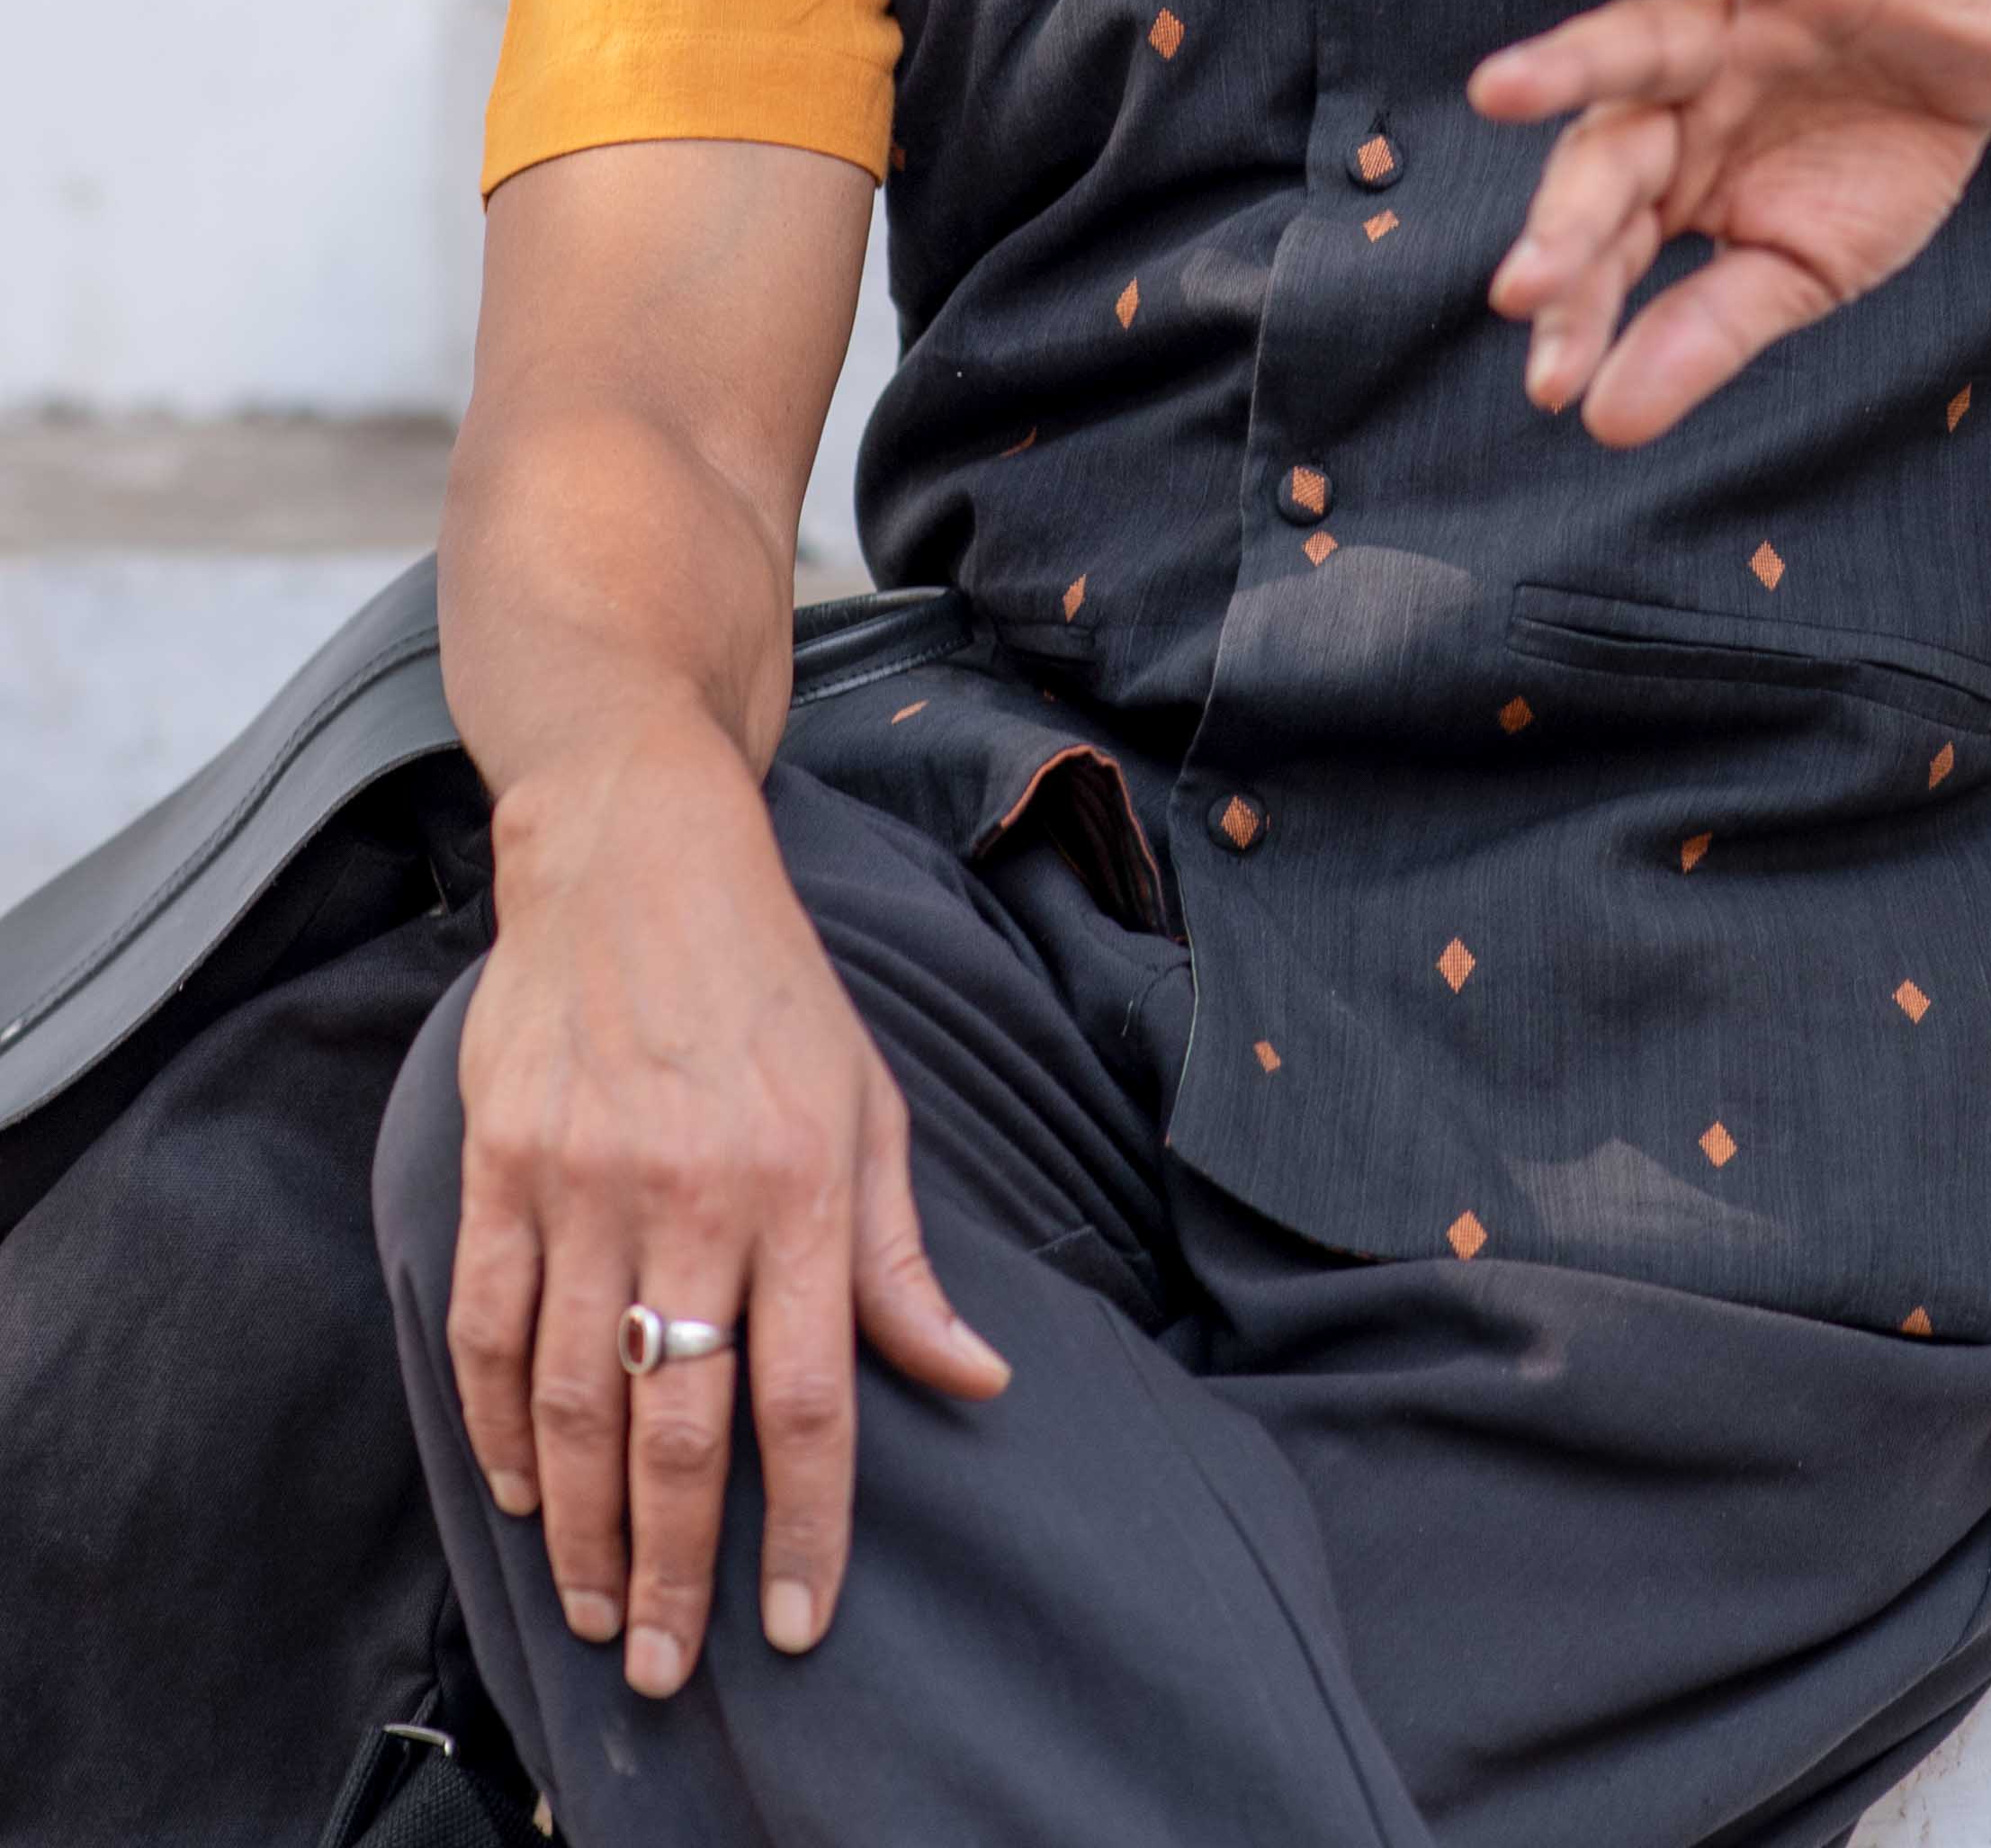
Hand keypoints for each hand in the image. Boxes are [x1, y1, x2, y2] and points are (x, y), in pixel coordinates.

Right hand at [447, 717, 1007, 1700]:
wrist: (635, 854)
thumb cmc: (772, 985)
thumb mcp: (870, 1103)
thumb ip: (902, 1258)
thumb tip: (975, 1377)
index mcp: (802, 1184)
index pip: (810, 1397)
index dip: (809, 1528)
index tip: (797, 1629)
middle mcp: (692, 1194)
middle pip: (682, 1426)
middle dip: (680, 1568)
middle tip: (670, 1667)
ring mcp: (584, 1181)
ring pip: (571, 1400)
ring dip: (585, 1526)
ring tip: (602, 1608)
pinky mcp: (500, 1164)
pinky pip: (485, 1329)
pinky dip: (496, 1429)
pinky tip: (524, 1496)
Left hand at [1469, 0, 1990, 442]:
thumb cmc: (1880, 160)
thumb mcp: (1803, 268)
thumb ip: (1708, 332)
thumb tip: (1607, 424)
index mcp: (1669, 178)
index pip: (1606, 247)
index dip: (1581, 312)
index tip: (1555, 388)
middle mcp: (1675, 96)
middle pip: (1607, 156)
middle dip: (1568, 223)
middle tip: (1521, 290)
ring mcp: (1727, 24)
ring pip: (1635, 44)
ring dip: (1568, 64)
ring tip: (1498, 91)